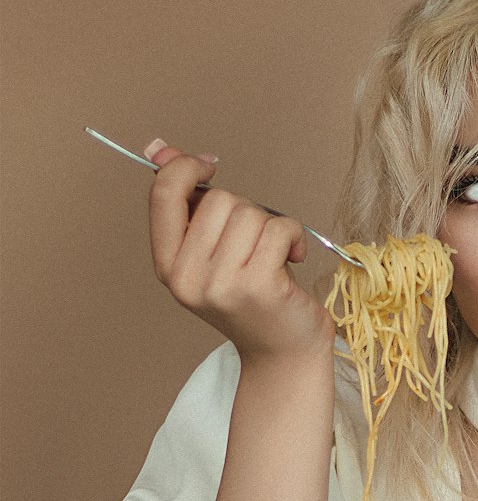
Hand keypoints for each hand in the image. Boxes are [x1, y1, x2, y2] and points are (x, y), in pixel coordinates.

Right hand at [146, 143, 333, 362]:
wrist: (283, 353)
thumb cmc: (252, 298)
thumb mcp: (211, 253)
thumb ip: (188, 204)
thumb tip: (160, 147)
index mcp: (167, 266)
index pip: (163, 195)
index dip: (185, 167)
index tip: (209, 165)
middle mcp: (187, 278)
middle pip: (218, 199)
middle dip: (245, 211)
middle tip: (254, 244)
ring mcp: (222, 284)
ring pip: (250, 212)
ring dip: (272, 226)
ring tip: (275, 256)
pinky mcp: (259, 286)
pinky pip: (279, 228)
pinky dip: (294, 236)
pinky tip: (293, 259)